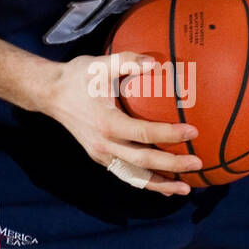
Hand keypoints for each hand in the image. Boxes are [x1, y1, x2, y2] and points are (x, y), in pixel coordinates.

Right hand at [49, 52, 201, 196]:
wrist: (51, 95)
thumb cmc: (77, 77)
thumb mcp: (100, 64)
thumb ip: (127, 60)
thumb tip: (155, 63)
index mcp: (106, 123)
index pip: (144, 133)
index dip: (169, 134)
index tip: (193, 131)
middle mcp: (104, 144)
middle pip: (143, 162)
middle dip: (172, 165)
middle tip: (198, 162)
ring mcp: (102, 155)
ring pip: (135, 176)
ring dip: (160, 184)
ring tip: (186, 188)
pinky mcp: (101, 158)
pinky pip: (126, 175)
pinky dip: (146, 183)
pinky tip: (165, 187)